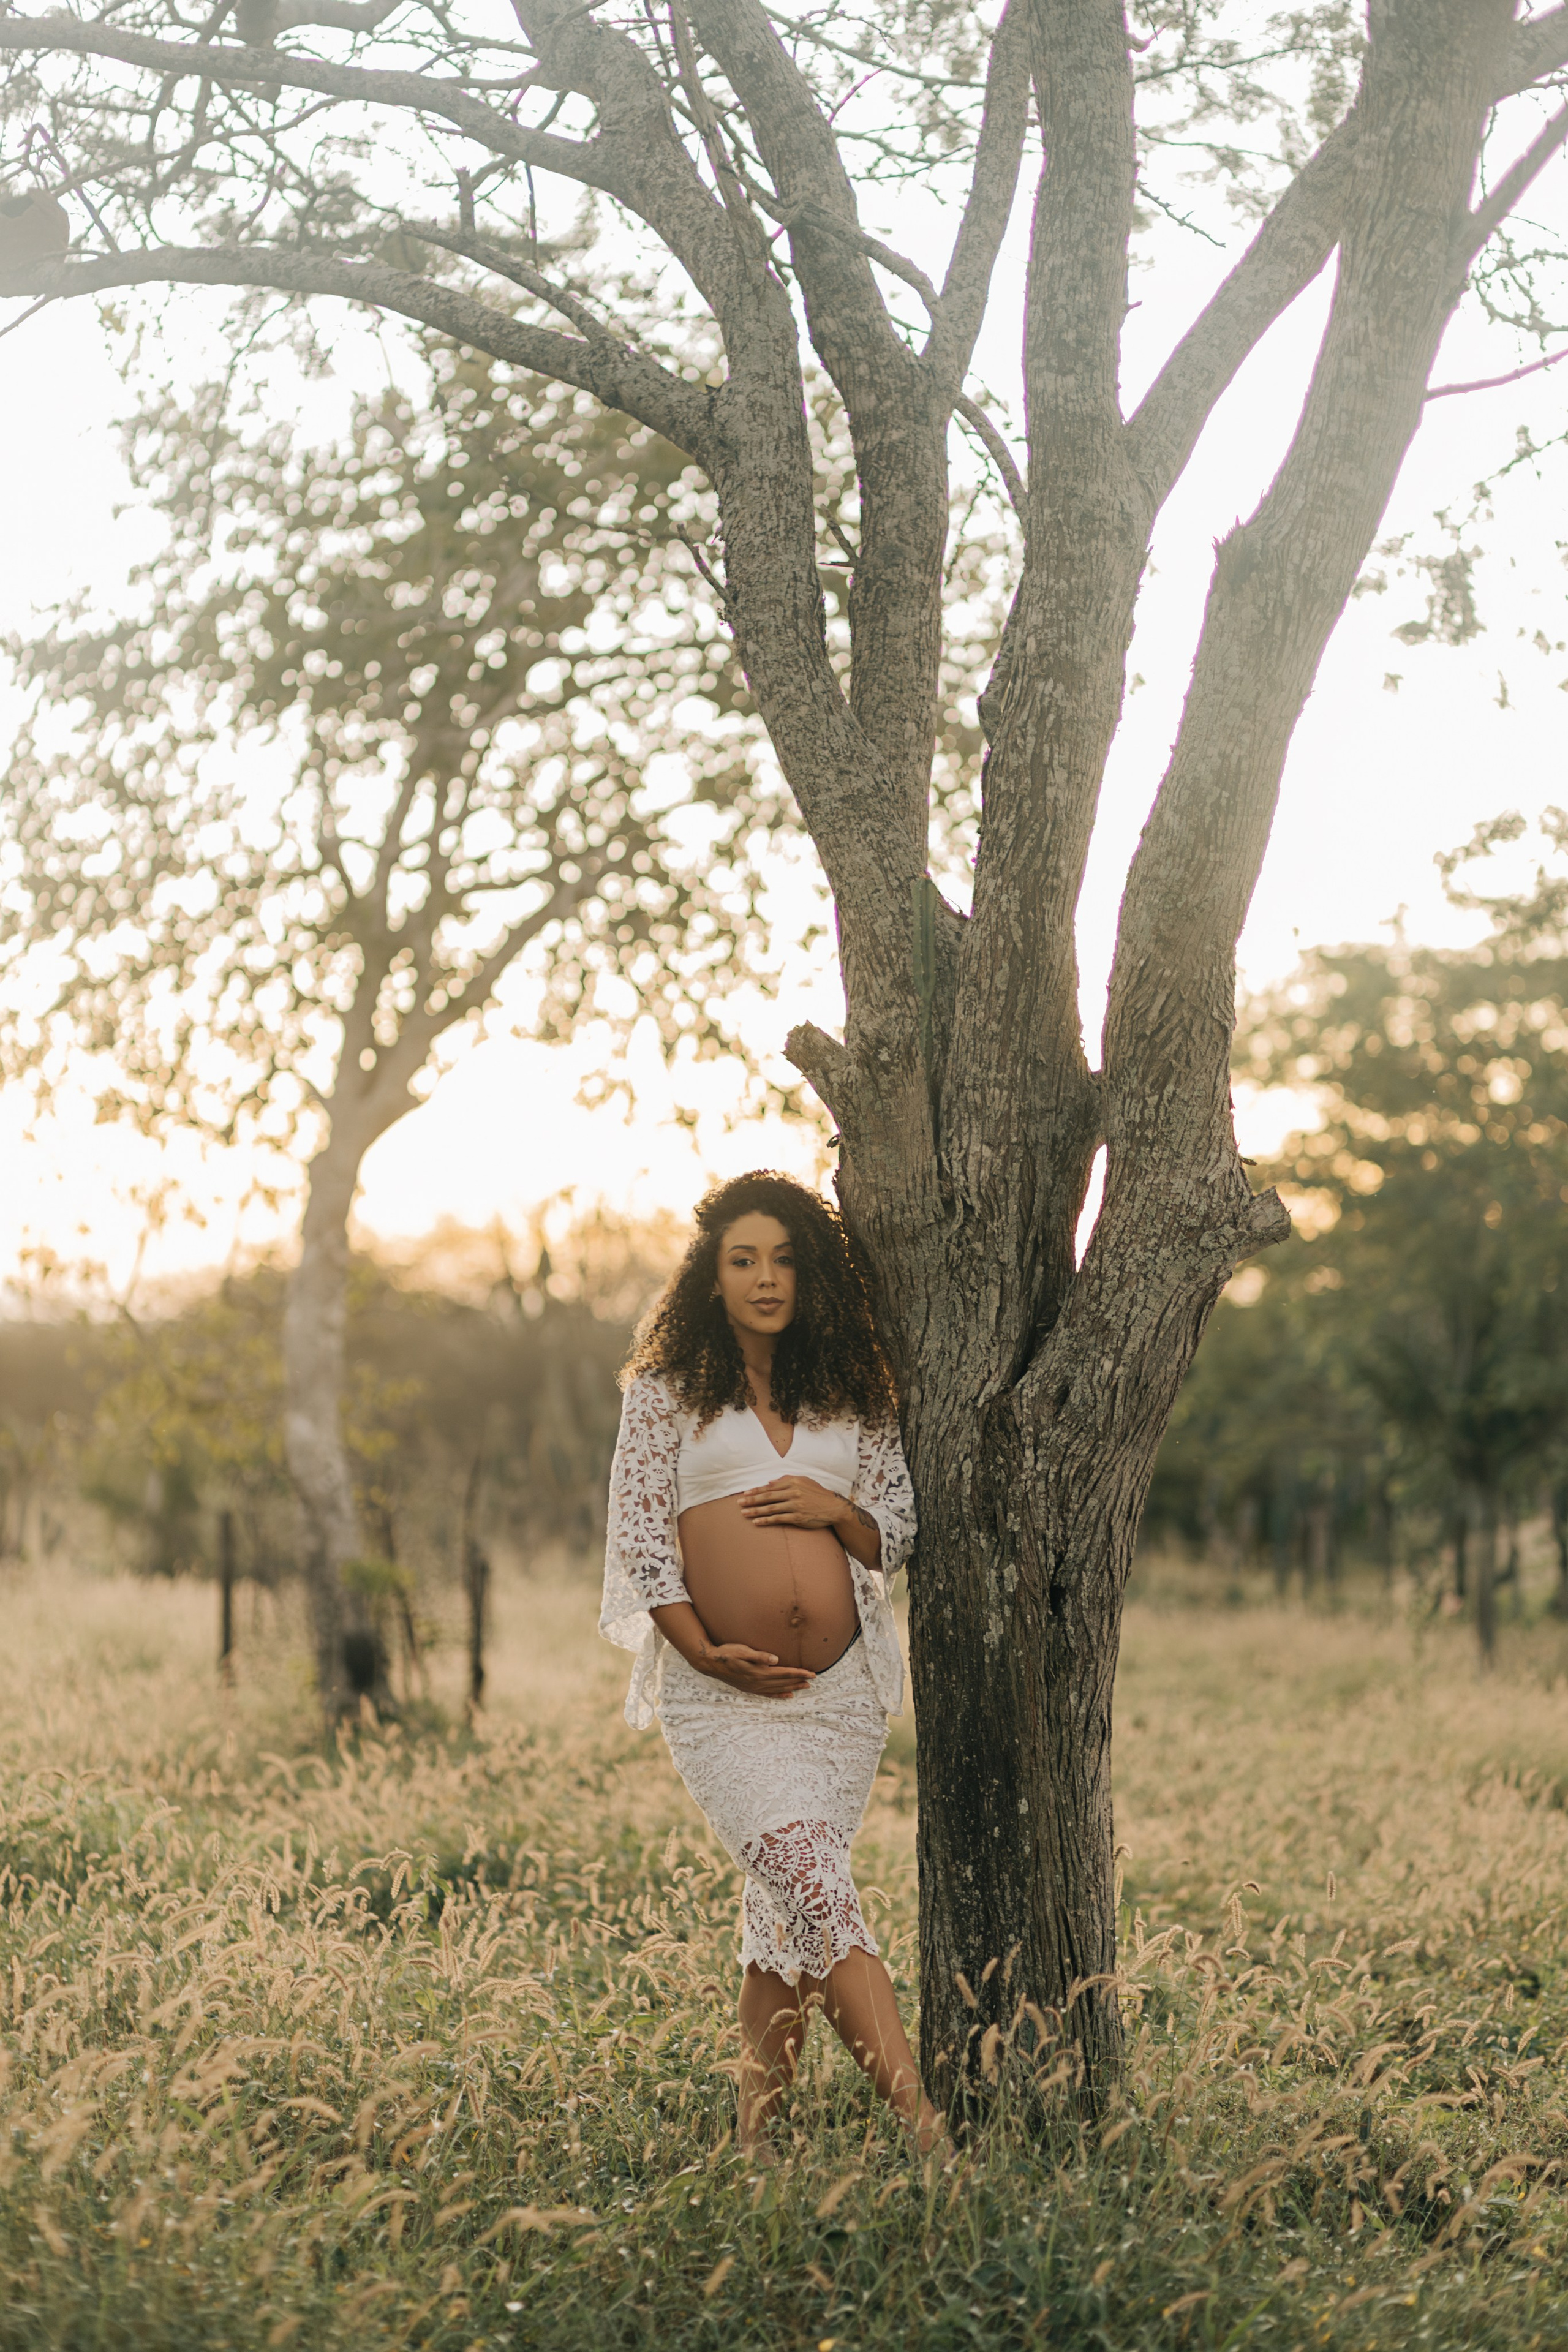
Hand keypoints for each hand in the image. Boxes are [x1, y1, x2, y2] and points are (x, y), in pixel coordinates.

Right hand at [699, 1642, 816, 1698]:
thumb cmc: (727, 1653)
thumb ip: (759, 1656)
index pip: (784, 1673)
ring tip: (805, 1687)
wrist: (711, 1663)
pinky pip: (768, 1694)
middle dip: (799, 1681)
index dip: (799, 1673)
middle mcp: (758, 1682)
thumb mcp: (742, 1650)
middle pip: (783, 1682)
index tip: (812, 1673)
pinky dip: (780, 1695)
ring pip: (778, 1689)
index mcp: (758, 1672)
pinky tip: (788, 1696)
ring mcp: (754, 1687)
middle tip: (813, 1680)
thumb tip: (775, 1659)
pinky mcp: (750, 1689)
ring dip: (793, 1688)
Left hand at [738, 1475, 849, 1531]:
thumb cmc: (818, 1494)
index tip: (745, 1494)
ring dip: (756, 1511)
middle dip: (752, 1500)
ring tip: (744, 1514)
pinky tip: (757, 1522)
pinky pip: (778, 1519)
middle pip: (768, 1497)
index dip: (756, 1491)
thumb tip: (770, 1482)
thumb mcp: (804, 1481)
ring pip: (771, 1508)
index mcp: (793, 1482)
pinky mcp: (798, 1517)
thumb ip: (787, 1479)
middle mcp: (793, 1493)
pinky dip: (766, 1520)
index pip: (770, 1487)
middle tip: (739, 1504)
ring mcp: (795, 1505)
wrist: (833, 1507)